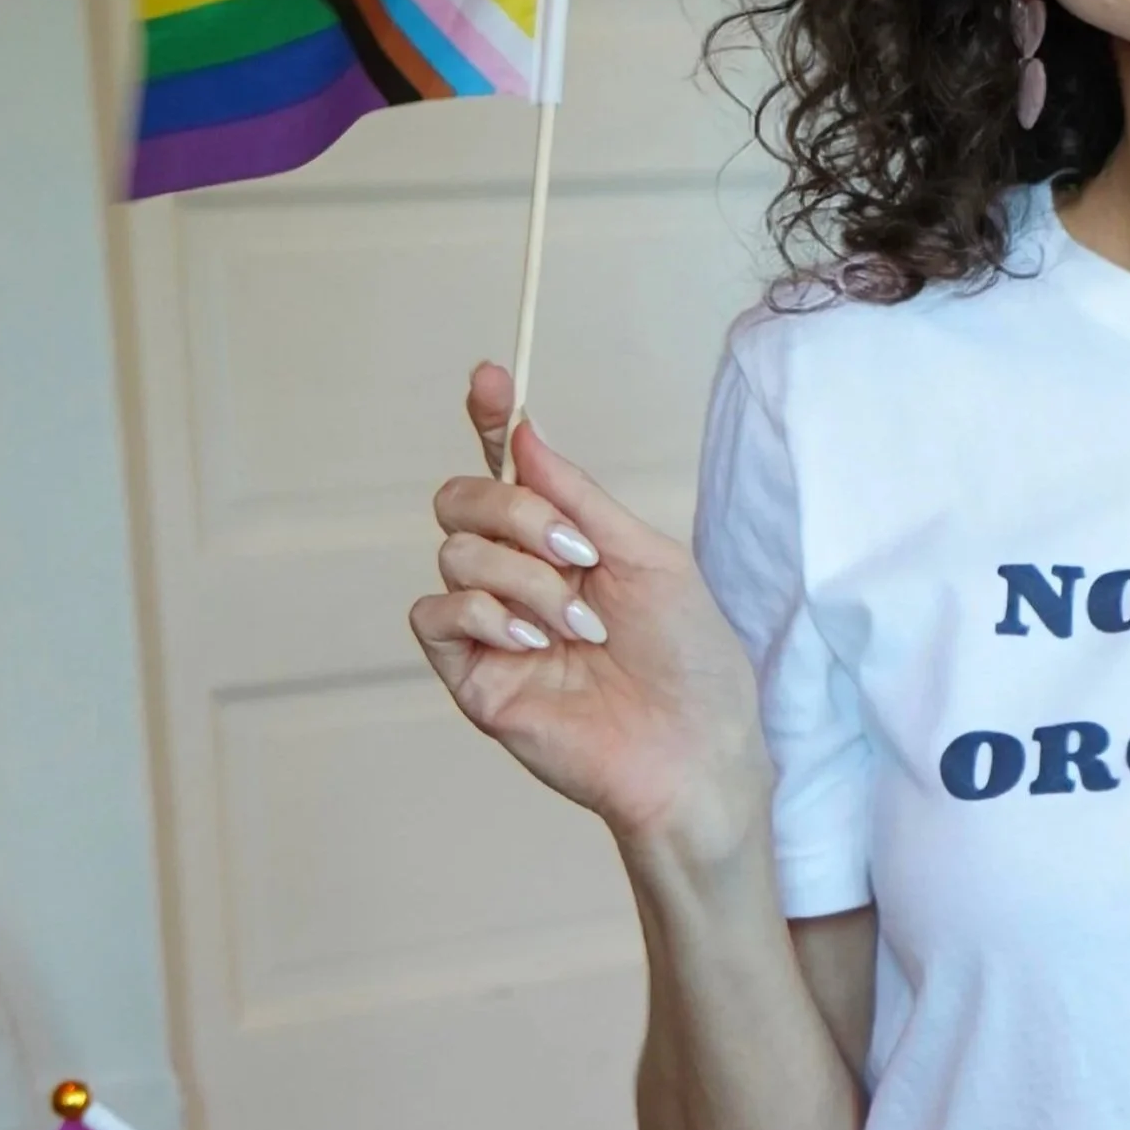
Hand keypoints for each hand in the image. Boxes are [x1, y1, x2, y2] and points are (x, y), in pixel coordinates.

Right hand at [409, 363, 771, 850]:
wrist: (695, 751)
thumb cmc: (691, 663)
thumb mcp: (648, 557)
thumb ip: (579, 498)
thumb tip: (526, 435)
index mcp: (565, 545)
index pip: (508, 471)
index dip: (490, 420)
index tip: (492, 378)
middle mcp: (521, 578)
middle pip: (461, 500)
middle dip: (515, 511)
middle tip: (578, 555)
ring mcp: (492, 627)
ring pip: (453, 551)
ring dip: (524, 578)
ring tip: (580, 629)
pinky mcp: (472, 676)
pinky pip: (434, 611)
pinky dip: (482, 610)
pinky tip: (532, 640)